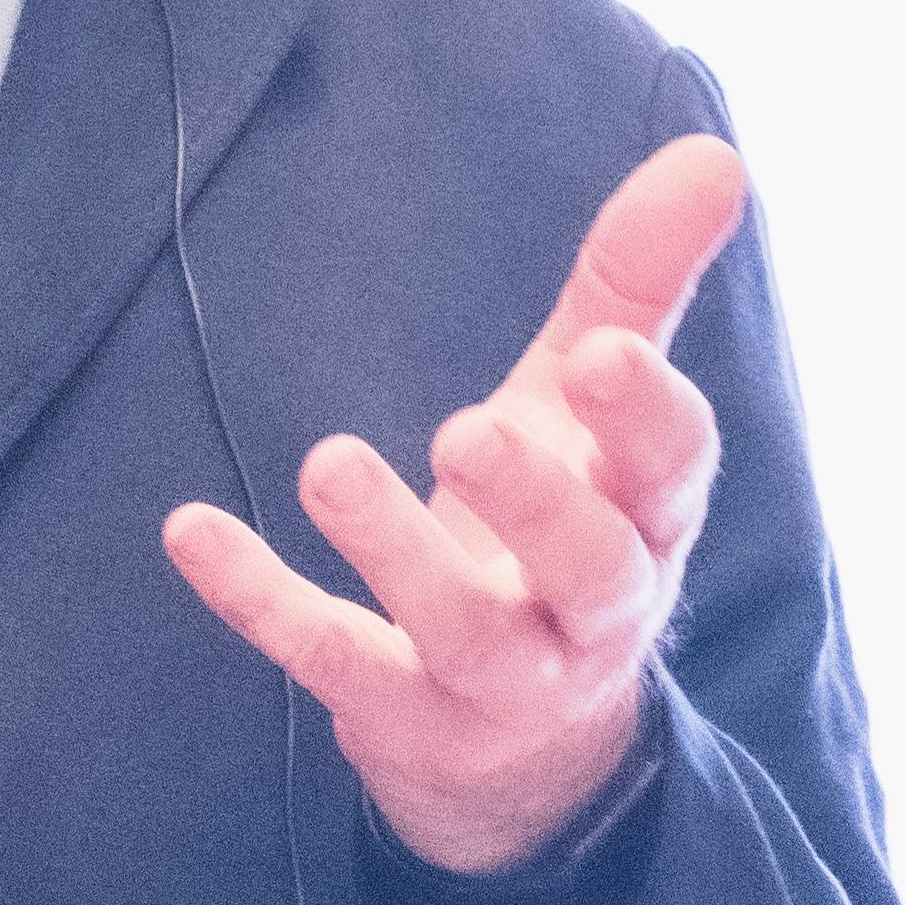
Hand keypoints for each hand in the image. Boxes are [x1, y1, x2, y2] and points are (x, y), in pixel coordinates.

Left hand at [162, 137, 745, 874]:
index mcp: (645, 518)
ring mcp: (498, 679)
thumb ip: (637, 284)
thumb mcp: (592, 410)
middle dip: (536, 502)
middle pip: (591, 568)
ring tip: (329, 464)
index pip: (673, 471)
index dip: (644, 418)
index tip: (600, 355)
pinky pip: (333, 660)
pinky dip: (262, 602)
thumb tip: (715, 152)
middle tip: (468, 430)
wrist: (524, 752)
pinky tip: (190, 529)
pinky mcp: (402, 716)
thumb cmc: (562, 531)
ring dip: (397, 553)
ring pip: (465, 632)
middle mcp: (591, 610)